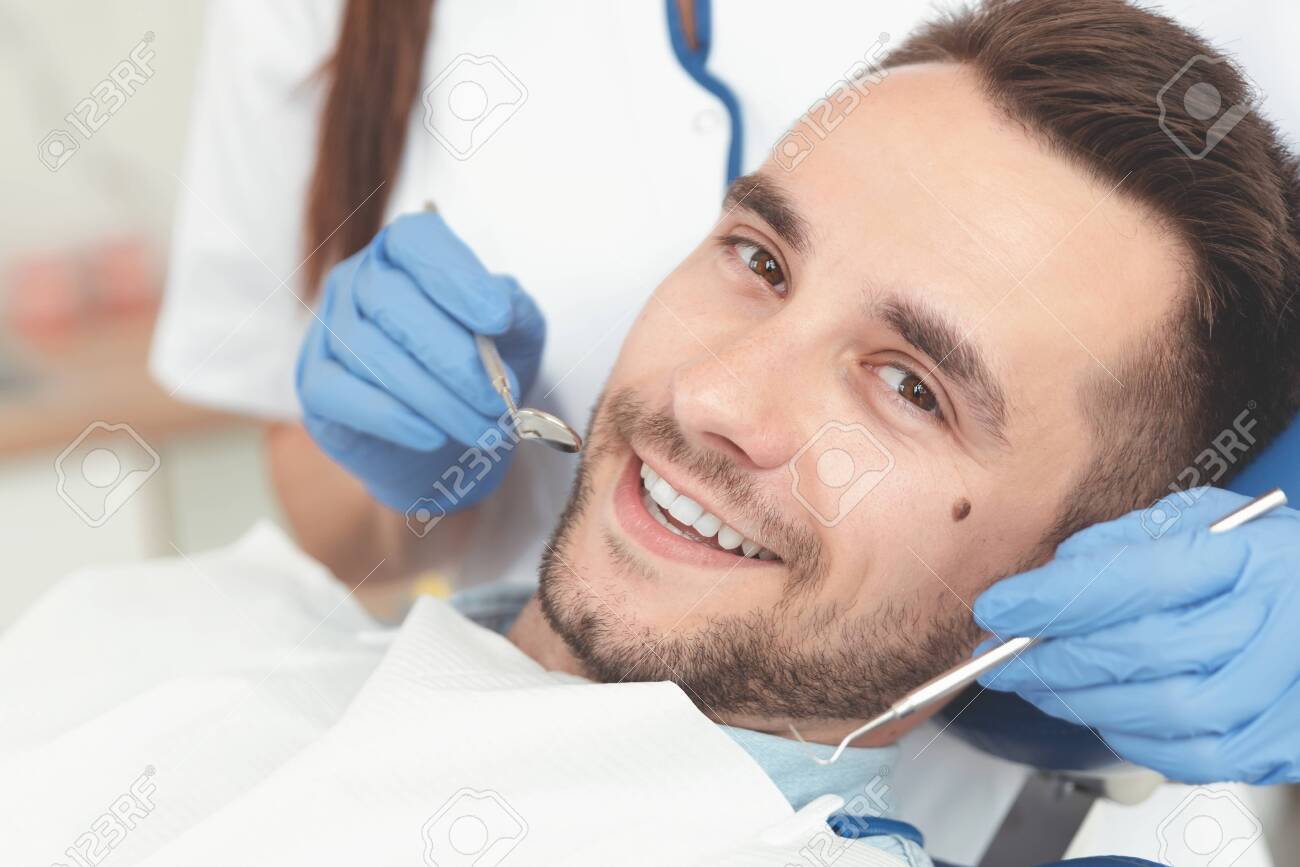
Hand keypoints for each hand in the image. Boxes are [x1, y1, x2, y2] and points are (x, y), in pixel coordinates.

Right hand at [296, 211, 544, 513]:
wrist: (447, 439)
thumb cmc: (477, 370)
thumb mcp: (515, 334)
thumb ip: (513, 311)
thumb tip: (501, 307)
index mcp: (406, 254)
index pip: (416, 242)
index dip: (455, 277)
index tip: (499, 319)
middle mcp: (359, 281)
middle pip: (390, 302)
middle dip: (452, 357)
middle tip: (499, 397)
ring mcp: (330, 330)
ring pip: (369, 353)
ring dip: (435, 397)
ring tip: (482, 427)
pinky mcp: (315, 383)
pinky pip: (339, 392)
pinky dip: (390, 416)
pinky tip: (432, 436)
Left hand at [973, 487, 1299, 783]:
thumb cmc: (1264, 561)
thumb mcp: (1202, 520)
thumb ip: (1126, 540)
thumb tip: (1051, 576)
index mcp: (1248, 556)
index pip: (1134, 580)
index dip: (1053, 600)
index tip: (998, 607)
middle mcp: (1274, 624)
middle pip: (1138, 652)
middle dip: (1050, 658)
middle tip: (999, 656)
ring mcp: (1282, 691)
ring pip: (1156, 711)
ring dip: (1078, 701)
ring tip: (1037, 682)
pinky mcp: (1280, 743)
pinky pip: (1186, 756)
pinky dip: (1128, 735)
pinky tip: (1100, 709)